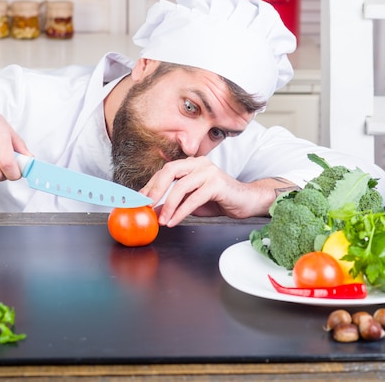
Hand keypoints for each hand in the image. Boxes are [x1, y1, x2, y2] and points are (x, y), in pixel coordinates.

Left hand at [140, 157, 287, 226]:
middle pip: (170, 171)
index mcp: (191, 164)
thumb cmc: (219, 201)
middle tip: (145, 205)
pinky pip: (194, 198)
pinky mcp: (217, 184)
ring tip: (162, 220)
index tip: (138, 199)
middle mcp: (199, 163)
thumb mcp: (191, 201)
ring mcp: (209, 172)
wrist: (246, 202)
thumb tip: (152, 210)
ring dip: (168, 205)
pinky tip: (174, 221)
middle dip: (154, 189)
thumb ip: (174, 203)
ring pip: (181, 186)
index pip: (165, 171)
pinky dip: (181, 211)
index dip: (150, 185)